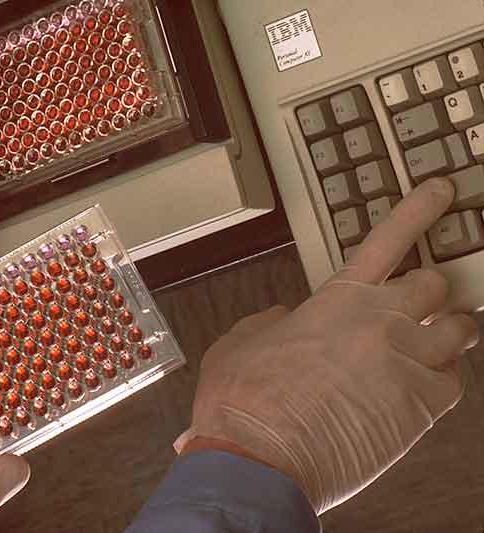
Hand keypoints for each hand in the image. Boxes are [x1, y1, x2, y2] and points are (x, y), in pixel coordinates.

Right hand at [178, 177, 479, 513]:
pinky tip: (417, 389)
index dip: (421, 208)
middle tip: (420, 300)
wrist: (257, 457)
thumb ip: (270, 321)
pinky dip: (441, 380)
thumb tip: (283, 319)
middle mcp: (380, 323)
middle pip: (436, 285)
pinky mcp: (421, 409)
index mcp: (337, 299)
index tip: (440, 193)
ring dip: (445, 333)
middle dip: (430, 290)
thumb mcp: (241, 341)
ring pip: (459, 331)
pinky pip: (454, 382)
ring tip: (428, 343)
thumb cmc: (244, 401)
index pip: (391, 237)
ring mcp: (406, 364)